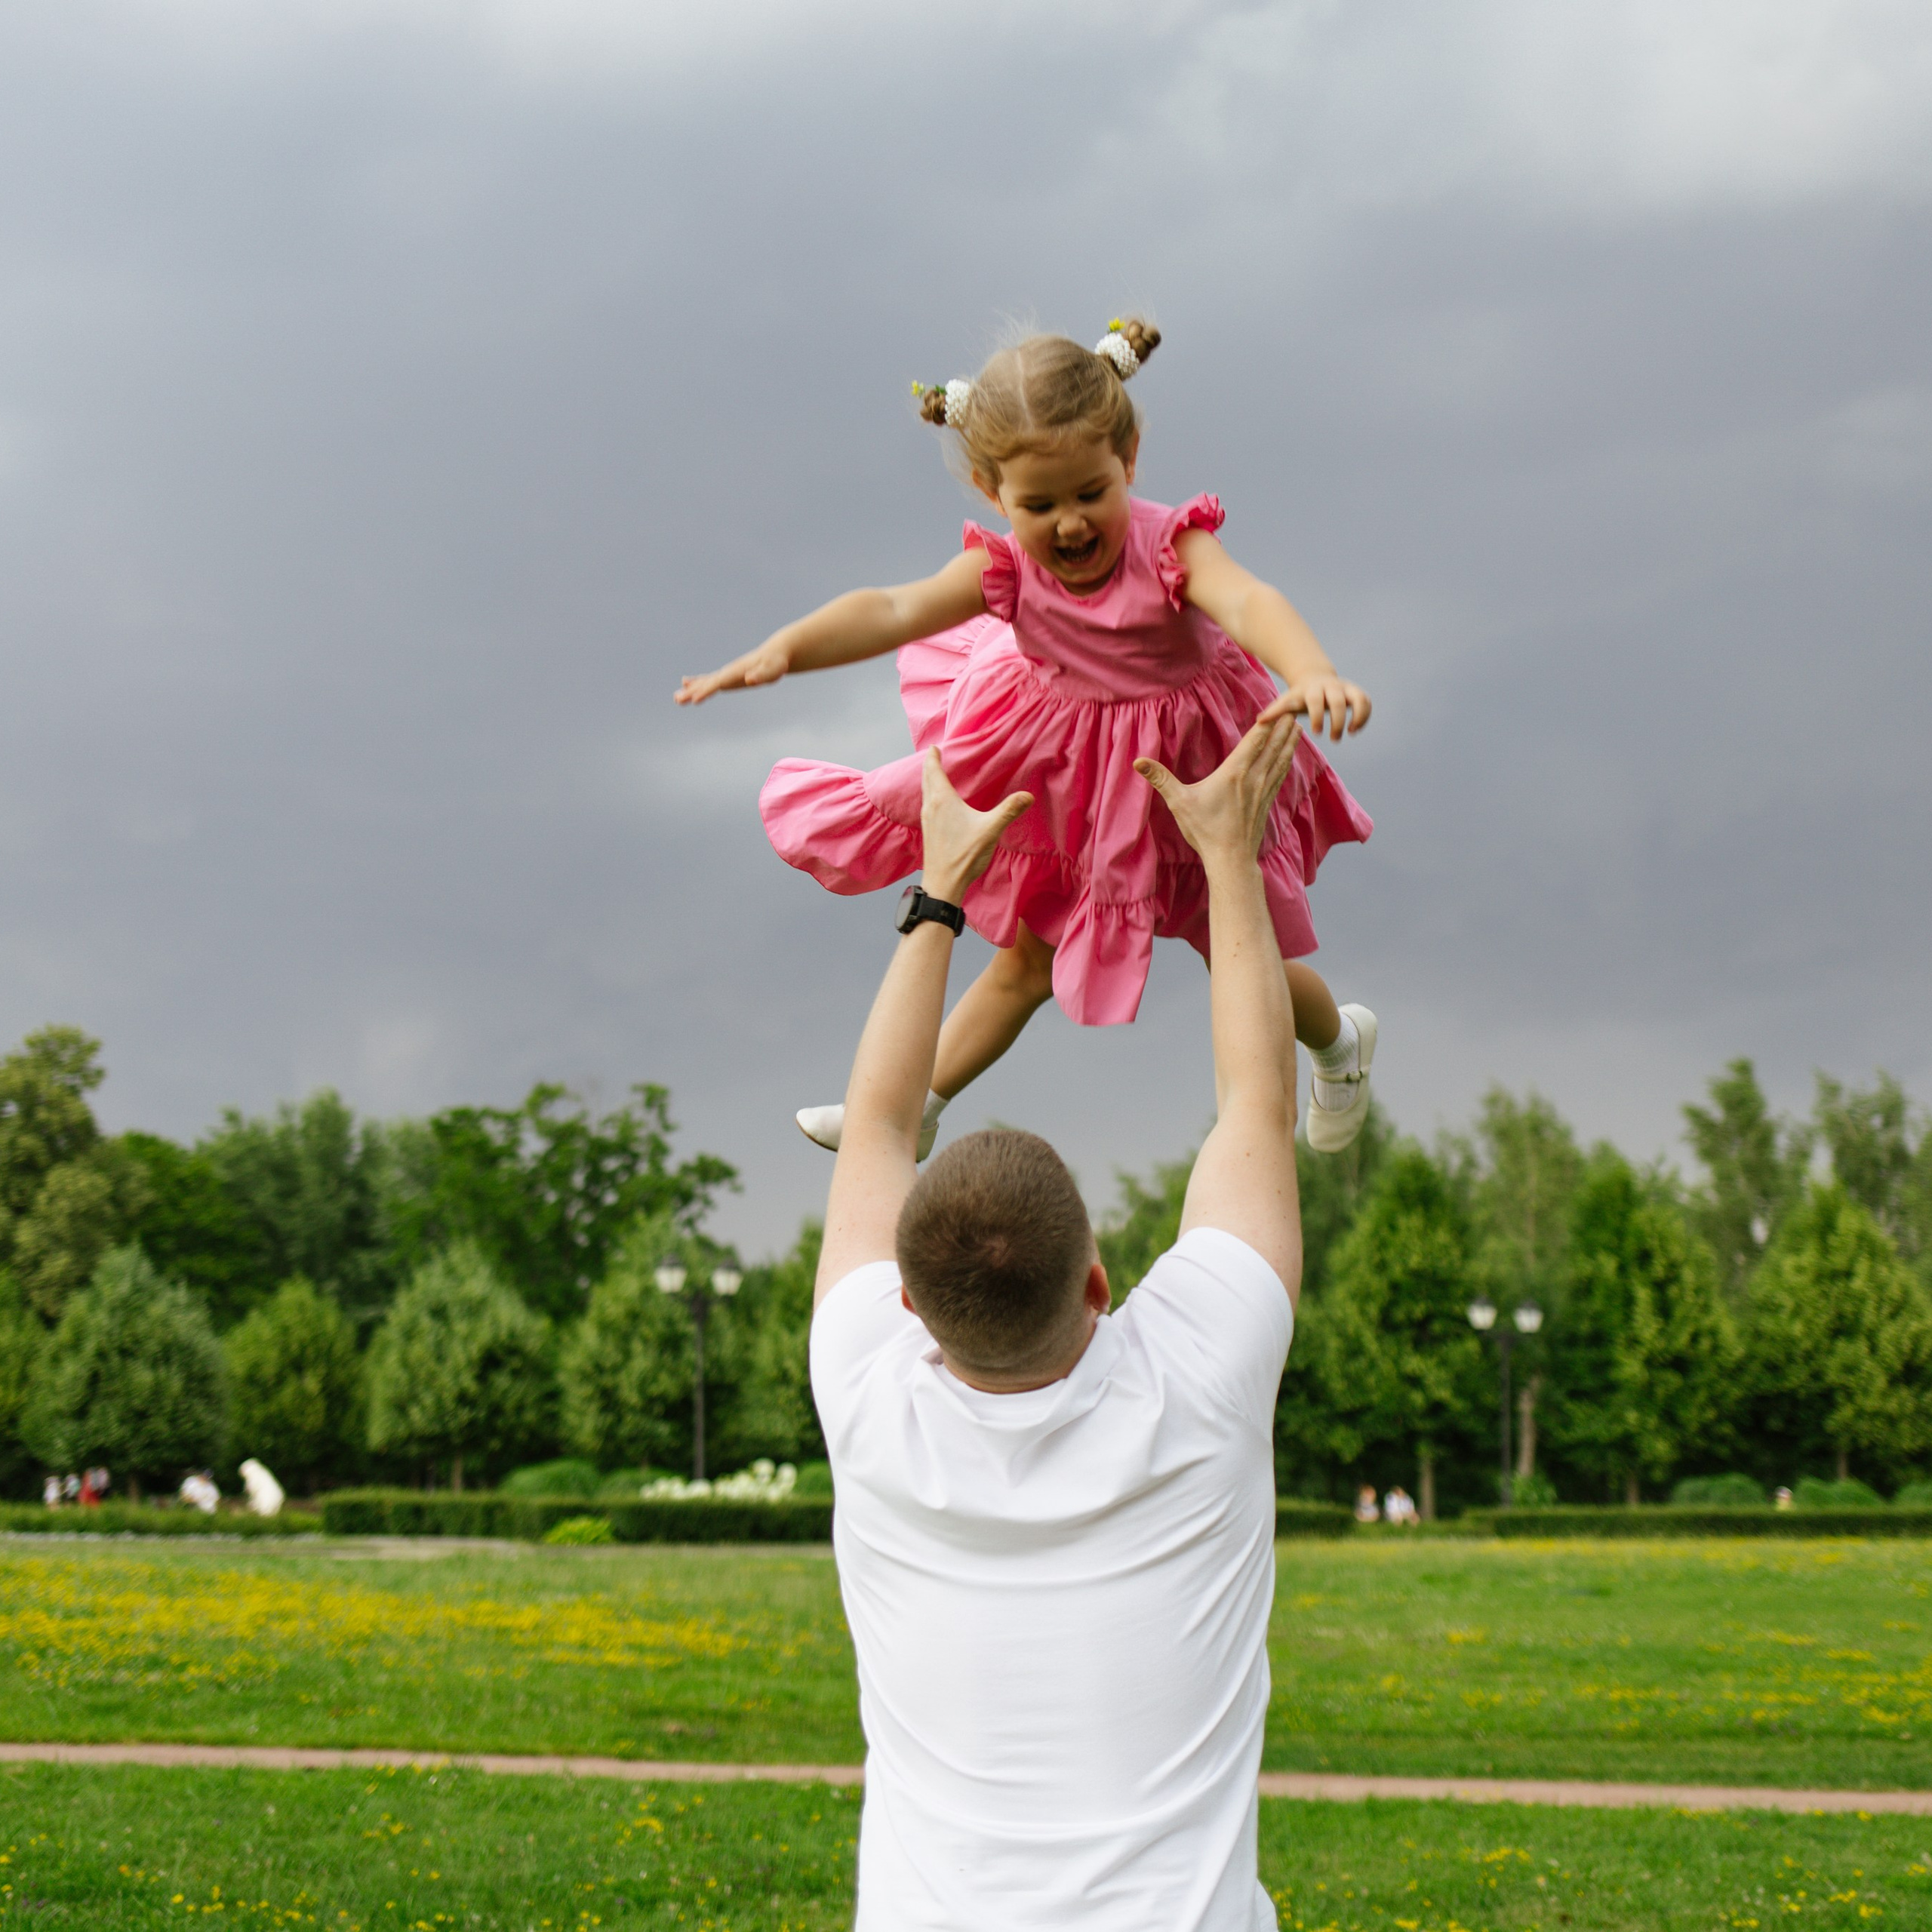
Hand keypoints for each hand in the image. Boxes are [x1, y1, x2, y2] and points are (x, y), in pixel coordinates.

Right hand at [674, 637, 789, 705]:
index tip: (695, 700)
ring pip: (705, 682)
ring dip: (691, 689)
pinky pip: (709, 680)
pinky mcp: (728, 676)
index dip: (707, 690)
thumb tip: (750, 680)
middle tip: (678, 700)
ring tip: (676, 698)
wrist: (774, 653)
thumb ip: (761, 675)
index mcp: (737, 671)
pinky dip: (697, 683)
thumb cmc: (775, 663)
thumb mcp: (773, 671)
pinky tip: (686, 684)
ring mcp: (727, 673)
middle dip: (693, 691)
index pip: (719, 682)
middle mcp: (729, 671)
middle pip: (708, 682)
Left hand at [917, 749, 1032, 904]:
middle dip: (930, 766)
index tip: (934, 746)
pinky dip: (931, 796)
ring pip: (925, 793)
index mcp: (942, 800)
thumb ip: (1009, 810)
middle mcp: (930, 807)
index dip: (933, 757)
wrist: (944, 884)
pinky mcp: (929, 832)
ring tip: (936, 775)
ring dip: (929, 781)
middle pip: (926, 779)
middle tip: (934, 755)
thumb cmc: (964, 856)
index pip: (933, 770)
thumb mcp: (990, 830)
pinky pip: (927, 805)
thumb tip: (1027, 795)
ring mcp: (927, 821)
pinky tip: (940, 804)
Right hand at [1135, 715, 1302, 863]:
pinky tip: (1289, 758)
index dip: (1267, 722)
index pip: (1254, 741)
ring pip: (1280, 760)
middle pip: (1272, 746)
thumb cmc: (1205, 831)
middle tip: (1295, 707)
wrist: (1231, 860)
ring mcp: (1262, 791)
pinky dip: (1286, 762)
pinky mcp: (1266, 803)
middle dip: (1283, 726)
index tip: (1278, 706)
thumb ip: (1161, 779)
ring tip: (1298, 726)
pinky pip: (1279, 776)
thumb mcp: (1179, 803)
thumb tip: (1138, 762)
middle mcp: (1253, 779)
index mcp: (1234, 773)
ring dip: (1289, 742)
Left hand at [1259, 673, 1369, 740]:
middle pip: (1338, 702)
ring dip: (1358, 717)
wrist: (1313, 678)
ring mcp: (1345, 688)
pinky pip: (1366, 702)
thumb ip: (1275, 711)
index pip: (1315, 701)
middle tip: (1333, 739)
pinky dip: (1365, 716)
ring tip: (1351, 733)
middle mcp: (1330, 687)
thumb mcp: (1286, 701)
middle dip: (1336, 722)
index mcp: (1311, 690)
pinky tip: (1355, 729)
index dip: (1317, 716)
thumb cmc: (1298, 696)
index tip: (1316, 733)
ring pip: (1359, 698)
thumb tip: (1259, 722)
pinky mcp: (1356, 692)